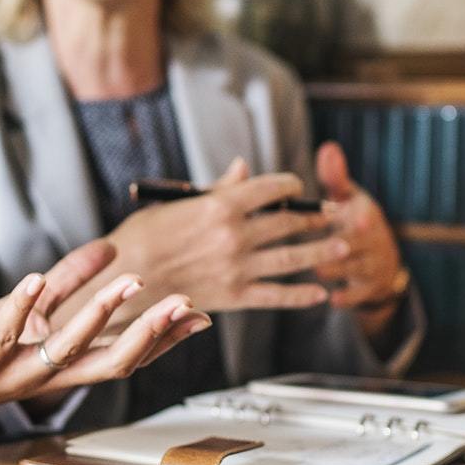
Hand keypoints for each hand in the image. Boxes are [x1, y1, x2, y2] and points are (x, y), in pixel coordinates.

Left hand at [0, 239, 210, 425]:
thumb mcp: (32, 310)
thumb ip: (69, 281)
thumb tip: (110, 248)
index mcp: (68, 364)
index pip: (127, 355)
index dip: (164, 339)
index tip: (197, 315)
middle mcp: (52, 375)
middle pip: (112, 361)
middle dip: (149, 332)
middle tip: (181, 304)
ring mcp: (17, 372)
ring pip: (67, 349)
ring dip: (98, 314)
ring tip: (126, 281)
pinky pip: (4, 336)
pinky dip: (19, 307)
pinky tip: (34, 278)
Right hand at [99, 157, 346, 315]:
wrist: (122, 279)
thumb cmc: (140, 236)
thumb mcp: (174, 203)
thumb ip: (216, 189)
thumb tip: (243, 168)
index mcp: (220, 205)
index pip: (271, 188)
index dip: (291, 185)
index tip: (297, 187)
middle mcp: (236, 235)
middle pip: (288, 221)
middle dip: (314, 216)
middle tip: (332, 214)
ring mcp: (238, 267)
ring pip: (293, 257)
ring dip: (321, 251)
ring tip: (341, 246)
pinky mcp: (234, 296)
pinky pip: (277, 295)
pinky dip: (302, 296)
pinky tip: (319, 294)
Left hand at [315, 141, 404, 328]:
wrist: (381, 261)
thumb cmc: (353, 221)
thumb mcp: (350, 198)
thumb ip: (336, 177)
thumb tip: (328, 147)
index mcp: (365, 215)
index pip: (362, 214)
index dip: (357, 215)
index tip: (352, 215)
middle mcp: (372, 240)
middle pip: (357, 241)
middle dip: (340, 242)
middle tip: (317, 243)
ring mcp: (372, 265)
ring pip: (353, 268)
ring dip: (335, 269)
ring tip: (317, 268)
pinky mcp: (369, 288)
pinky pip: (358, 294)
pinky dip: (347, 297)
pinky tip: (332, 299)